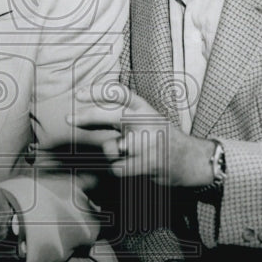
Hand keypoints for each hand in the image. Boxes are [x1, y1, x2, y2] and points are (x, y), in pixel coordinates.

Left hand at [72, 90, 214, 187]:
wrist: (192, 160)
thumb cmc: (164, 139)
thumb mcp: (148, 120)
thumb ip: (122, 118)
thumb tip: (89, 116)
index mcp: (145, 109)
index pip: (119, 93)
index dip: (97, 91)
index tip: (79, 94)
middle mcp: (145, 122)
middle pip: (109, 114)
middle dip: (85, 116)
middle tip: (69, 118)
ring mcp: (146, 143)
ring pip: (110, 148)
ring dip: (112, 155)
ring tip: (128, 155)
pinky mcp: (147, 163)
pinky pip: (117, 168)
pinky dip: (118, 170)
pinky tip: (131, 167)